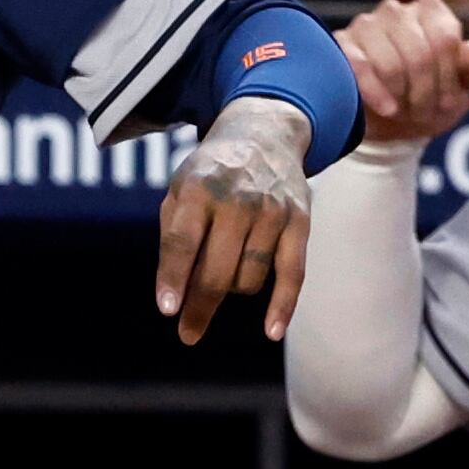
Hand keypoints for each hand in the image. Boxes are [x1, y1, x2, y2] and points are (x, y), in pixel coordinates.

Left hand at [154, 97, 311, 345]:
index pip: (183, 242)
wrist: (263, 135)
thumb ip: (174, 236)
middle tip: (188, 333)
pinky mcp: (300, 221)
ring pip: (249, 278)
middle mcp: (237, 198)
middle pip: (216, 270)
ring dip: (233, 288)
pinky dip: (283, 305)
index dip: (173, 278)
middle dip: (200, 306)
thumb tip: (174, 295)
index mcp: (198, 188)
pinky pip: (293, 273)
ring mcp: (272, 210)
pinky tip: (271, 330)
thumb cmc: (211, 174)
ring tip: (224, 272)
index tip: (168, 309)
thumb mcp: (180, 189)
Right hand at [336, 0, 468, 143]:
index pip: (446, 40)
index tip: (447, 103)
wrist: (388, 125)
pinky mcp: (341, 46)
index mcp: (431, 11)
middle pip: (420, 55)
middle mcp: (397, 10)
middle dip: (425, 94)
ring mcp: (365, 26)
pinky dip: (376, 94)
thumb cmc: (431, 98)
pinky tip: (386, 109)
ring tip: (403, 113)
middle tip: (424, 114)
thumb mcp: (466, 87)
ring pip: (390, 65)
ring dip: (401, 99)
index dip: (448, 79)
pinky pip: (360, 68)